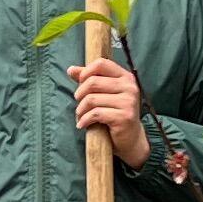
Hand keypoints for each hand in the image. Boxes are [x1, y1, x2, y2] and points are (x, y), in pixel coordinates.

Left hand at [69, 56, 150, 171]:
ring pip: (92, 99)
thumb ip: (89, 80)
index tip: (80, 83)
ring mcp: (128, 102)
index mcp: (125, 77)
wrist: (130, 138)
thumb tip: (71, 69)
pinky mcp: (124, 117)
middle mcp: (129, 87)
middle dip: (80, 94)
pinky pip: (95, 114)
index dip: (86, 72)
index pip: (101, 63)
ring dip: (81, 110)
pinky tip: (83, 124)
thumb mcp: (104, 94)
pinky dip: (84, 120)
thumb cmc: (115, 113)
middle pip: (93, 82)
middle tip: (79, 104)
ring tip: (81, 116)